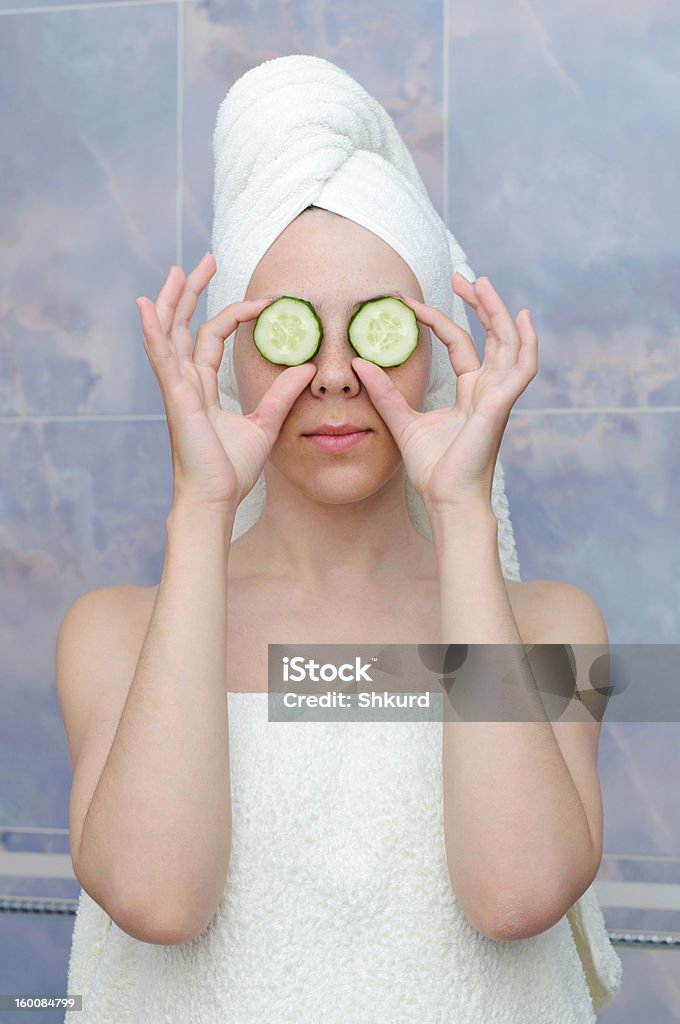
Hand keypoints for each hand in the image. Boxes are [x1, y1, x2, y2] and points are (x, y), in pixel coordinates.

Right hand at [136, 253, 316, 514]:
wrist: (215, 498)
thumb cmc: (231, 470)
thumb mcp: (265, 424)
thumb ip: (282, 394)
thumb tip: (308, 369)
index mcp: (202, 388)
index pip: (211, 339)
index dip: (233, 315)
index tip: (261, 303)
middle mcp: (185, 383)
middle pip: (184, 326)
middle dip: (192, 293)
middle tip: (204, 261)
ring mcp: (177, 388)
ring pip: (169, 334)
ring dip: (173, 300)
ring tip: (179, 269)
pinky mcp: (175, 398)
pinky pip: (161, 357)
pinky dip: (153, 329)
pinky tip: (148, 305)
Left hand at [350, 274, 537, 511]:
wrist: (447, 499)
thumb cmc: (433, 469)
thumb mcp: (402, 422)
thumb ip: (385, 393)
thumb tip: (360, 364)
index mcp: (470, 392)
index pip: (460, 345)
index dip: (440, 321)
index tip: (412, 305)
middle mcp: (488, 390)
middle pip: (492, 336)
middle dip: (480, 305)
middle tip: (463, 277)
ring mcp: (498, 397)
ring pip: (510, 344)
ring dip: (498, 312)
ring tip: (483, 284)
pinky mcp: (500, 406)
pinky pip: (522, 369)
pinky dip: (528, 342)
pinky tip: (523, 318)